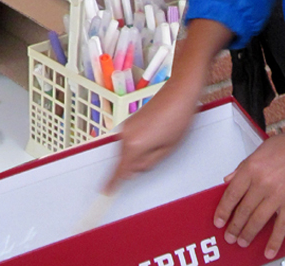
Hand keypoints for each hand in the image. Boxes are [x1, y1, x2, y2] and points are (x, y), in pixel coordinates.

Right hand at [106, 19, 232, 193]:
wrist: (179, 93)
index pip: (120, 171)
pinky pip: (131, 140)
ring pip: (129, 149)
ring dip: (141, 151)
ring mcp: (126, 126)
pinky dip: (141, 142)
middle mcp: (125, 135)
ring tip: (163, 138)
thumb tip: (136, 168)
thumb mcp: (168, 150)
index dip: (112, 183)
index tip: (105, 192)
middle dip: (139, 163)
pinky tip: (158, 134)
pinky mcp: (130, 121)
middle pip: (125, 161)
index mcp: (134, 145)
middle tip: (160, 151)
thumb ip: (148, 163)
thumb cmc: (178, 119)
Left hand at [212, 109, 284, 259]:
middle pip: (243, 210)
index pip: (231, 193)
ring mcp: (277, 195)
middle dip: (234, 226)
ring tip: (241, 242)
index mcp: (251, 167)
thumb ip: (244, 166)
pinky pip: (281, 226)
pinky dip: (274, 240)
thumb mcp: (261, 150)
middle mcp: (262, 183)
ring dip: (248, 233)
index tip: (218, 220)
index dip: (223, 210)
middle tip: (228, 236)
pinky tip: (269, 249)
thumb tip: (230, 179)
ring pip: (258, 220)